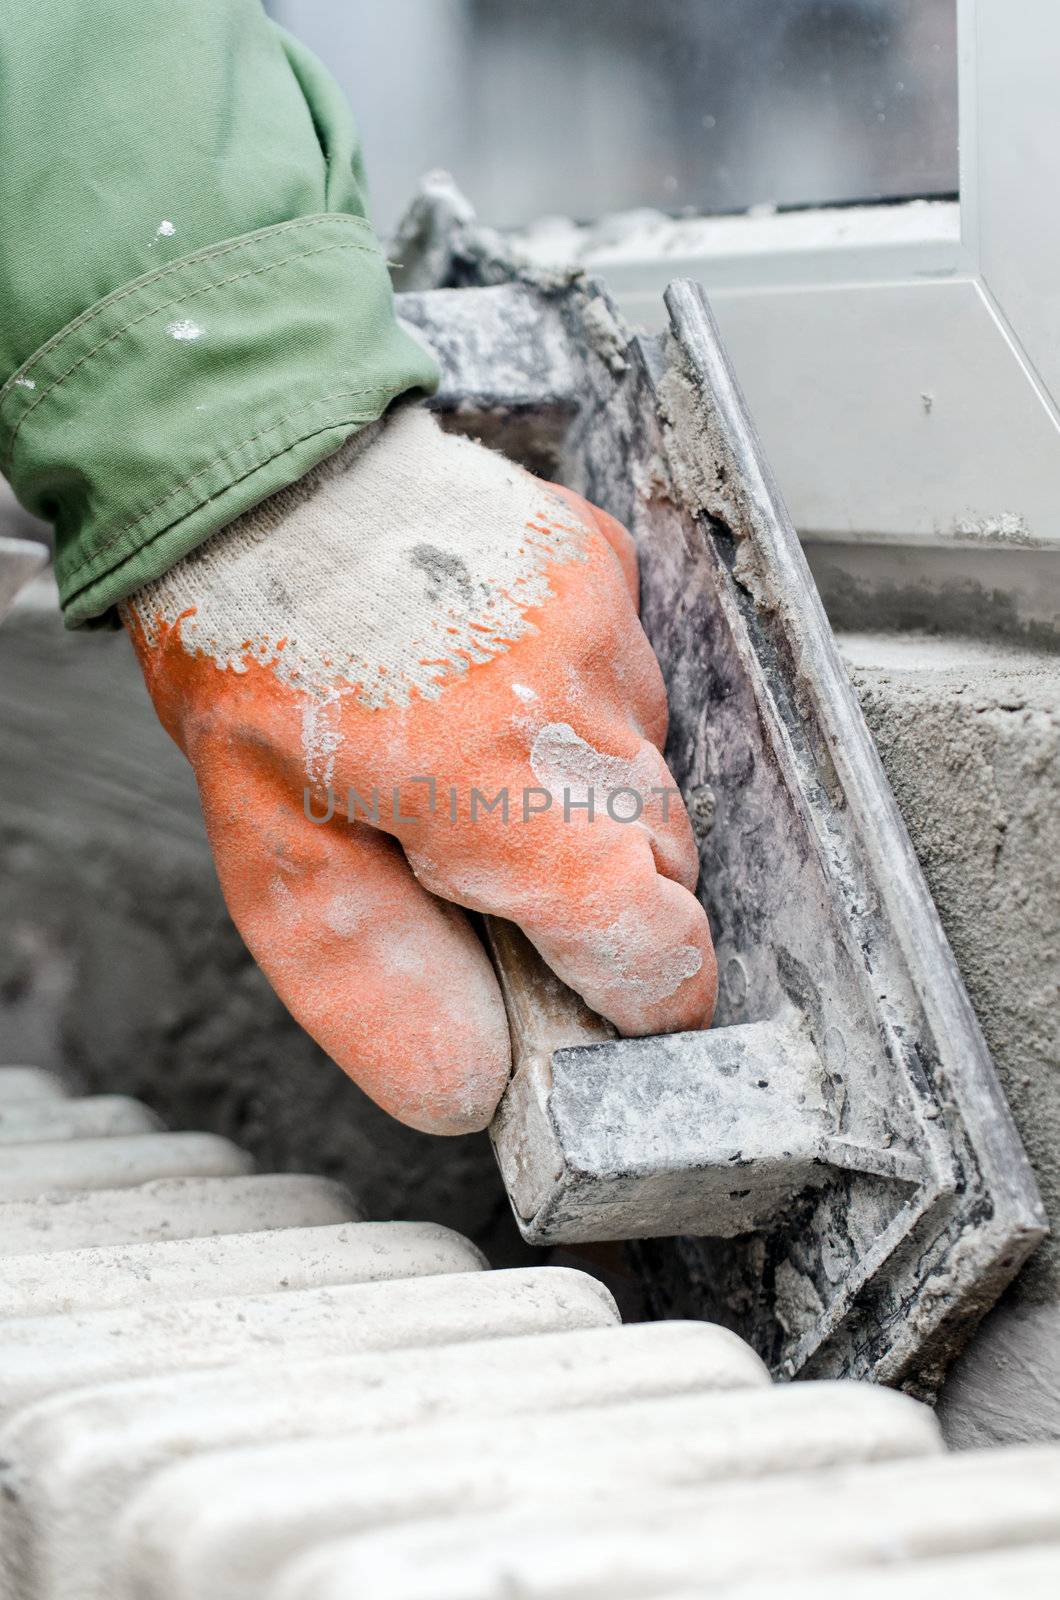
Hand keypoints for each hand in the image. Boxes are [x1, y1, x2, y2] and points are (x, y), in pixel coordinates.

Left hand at [122, 405, 716, 1132]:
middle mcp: (583, 702)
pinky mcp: (608, 565)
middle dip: (592, 889)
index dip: (639, 996)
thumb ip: (375, 983)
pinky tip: (488, 672)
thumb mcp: (271, 853)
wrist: (260, 471)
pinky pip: (628, 679)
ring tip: (470, 746)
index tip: (604, 1000)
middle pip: (661, 861)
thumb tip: (474, 1084)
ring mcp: (607, 621)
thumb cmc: (251, 656)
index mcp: (500, 787)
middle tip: (480, 854)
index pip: (661, 946)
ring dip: (579, 790)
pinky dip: (575, 703)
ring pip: (645, 768)